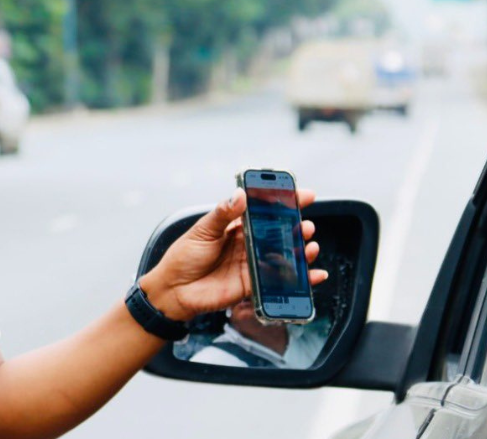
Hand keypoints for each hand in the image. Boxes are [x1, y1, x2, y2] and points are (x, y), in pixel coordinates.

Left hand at [139, 188, 325, 321]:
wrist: (172, 290)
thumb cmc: (183, 257)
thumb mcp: (202, 230)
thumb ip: (223, 214)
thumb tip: (240, 195)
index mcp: (235, 226)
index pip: (264, 211)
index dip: (284, 203)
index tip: (303, 195)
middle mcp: (246, 244)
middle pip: (278, 234)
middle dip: (296, 228)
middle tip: (306, 225)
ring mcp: (250, 265)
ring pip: (283, 257)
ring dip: (301, 252)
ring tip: (310, 245)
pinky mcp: (251, 285)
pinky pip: (278, 282)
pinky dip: (300, 279)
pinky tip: (314, 274)